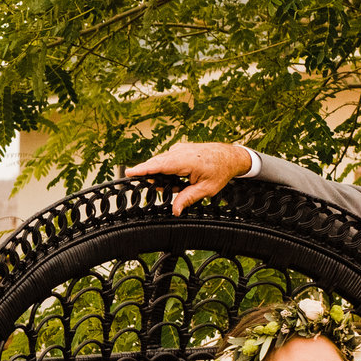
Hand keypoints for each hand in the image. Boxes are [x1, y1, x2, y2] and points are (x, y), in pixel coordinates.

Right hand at [125, 141, 253, 213]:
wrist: (230, 156)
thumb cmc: (220, 171)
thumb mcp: (206, 189)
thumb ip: (188, 199)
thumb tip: (175, 211)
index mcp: (187, 160)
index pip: (160, 165)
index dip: (143, 169)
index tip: (129, 172)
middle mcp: (181, 151)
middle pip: (157, 163)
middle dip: (149, 174)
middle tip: (144, 186)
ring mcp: (180, 149)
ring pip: (161, 162)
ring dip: (160, 174)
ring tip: (173, 187)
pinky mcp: (180, 150)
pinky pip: (167, 160)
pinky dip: (166, 170)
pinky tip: (175, 181)